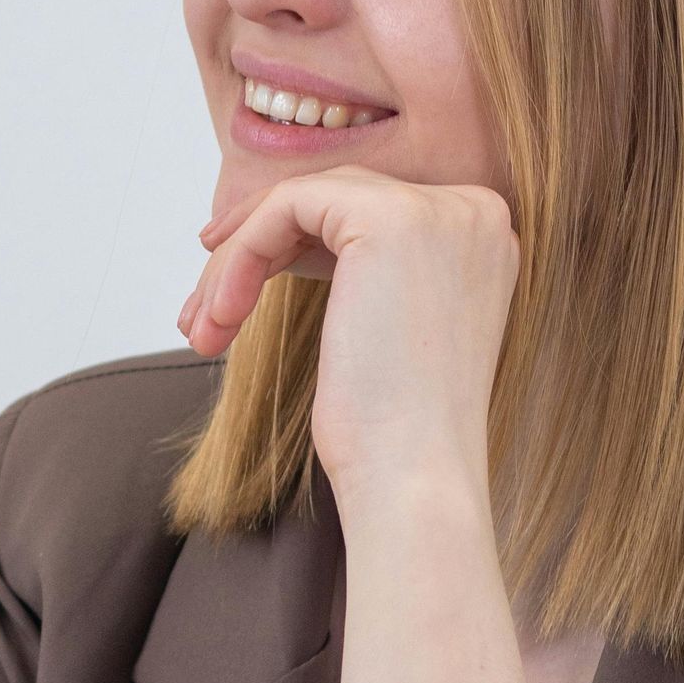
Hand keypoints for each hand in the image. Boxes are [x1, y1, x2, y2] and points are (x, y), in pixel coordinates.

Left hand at [177, 169, 519, 516]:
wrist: (414, 481)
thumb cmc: (393, 432)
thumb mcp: (383, 330)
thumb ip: (361, 273)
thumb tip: (283, 241)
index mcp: (481, 238)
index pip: (366, 211)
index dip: (290, 242)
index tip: (230, 286)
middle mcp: (474, 211)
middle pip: (332, 201)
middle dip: (254, 251)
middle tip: (202, 312)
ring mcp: (439, 210)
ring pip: (303, 203)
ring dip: (237, 264)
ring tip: (202, 331)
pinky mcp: (391, 218)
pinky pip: (287, 207)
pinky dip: (243, 257)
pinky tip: (221, 316)